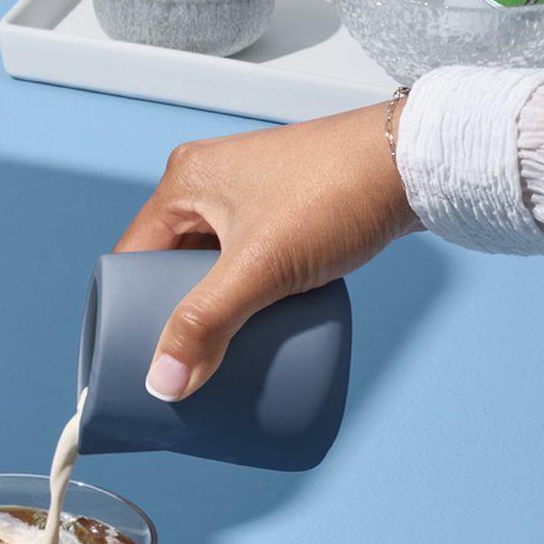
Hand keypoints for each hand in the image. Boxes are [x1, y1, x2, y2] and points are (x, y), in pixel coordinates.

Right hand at [114, 101, 417, 399]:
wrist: (418, 161)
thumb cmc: (337, 192)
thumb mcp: (261, 267)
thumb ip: (208, 323)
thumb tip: (164, 382)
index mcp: (182, 182)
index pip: (131, 256)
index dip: (125, 307)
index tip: (135, 351)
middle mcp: (208, 180)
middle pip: (169, 261)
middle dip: (175, 308)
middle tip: (185, 353)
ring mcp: (248, 189)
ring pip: (210, 260)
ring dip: (215, 299)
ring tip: (225, 340)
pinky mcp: (285, 202)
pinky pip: (246, 254)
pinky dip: (248, 285)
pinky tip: (261, 311)